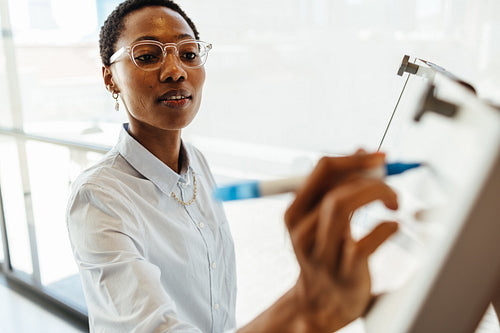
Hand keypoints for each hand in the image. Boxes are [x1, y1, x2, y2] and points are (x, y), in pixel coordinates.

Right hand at [284, 152, 398, 331]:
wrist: (319, 302)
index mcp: (294, 213)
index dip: (354, 158)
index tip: (379, 156)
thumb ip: (337, 186)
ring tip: (393, 201)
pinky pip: (367, 240)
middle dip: (369, 178)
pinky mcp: (345, 271)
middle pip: (334, 188)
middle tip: (389, 181)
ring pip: (343, 207)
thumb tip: (362, 150)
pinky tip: (392, 226)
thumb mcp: (320, 218)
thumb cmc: (325, 253)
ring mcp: (322, 253)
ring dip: (377, 195)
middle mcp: (302, 231)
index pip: (321, 170)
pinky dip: (387, 227)